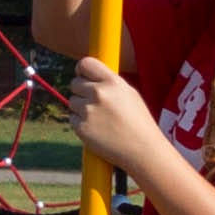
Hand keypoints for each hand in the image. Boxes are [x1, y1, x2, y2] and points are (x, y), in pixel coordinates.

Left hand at [68, 64, 165, 178]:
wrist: (142, 150)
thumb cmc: (138, 122)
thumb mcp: (129, 94)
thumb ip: (109, 83)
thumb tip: (89, 76)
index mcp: (112, 82)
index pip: (85, 63)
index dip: (81, 70)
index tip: (83, 77)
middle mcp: (99, 93)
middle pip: (74, 83)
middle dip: (81, 92)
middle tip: (94, 104)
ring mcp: (88, 111)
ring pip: (72, 102)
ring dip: (80, 109)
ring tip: (99, 119)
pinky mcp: (81, 128)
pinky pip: (72, 119)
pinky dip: (80, 124)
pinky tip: (97, 130)